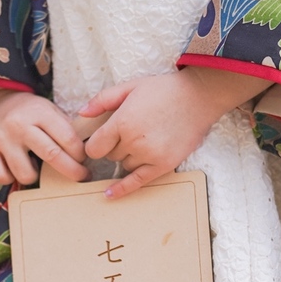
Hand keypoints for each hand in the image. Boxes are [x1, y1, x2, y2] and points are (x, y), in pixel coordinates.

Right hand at [0, 86, 88, 186]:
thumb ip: (66, 129)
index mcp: (39, 111)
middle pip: (52, 156)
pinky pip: (2, 178)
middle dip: (72, 171)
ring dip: (36, 176)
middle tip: (80, 177)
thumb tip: (88, 153)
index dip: (80, 155)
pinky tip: (15, 167)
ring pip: (26, 174)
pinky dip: (11, 178)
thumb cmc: (30, 111)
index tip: (84, 162)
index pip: (68, 139)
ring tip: (35, 166)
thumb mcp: (50, 110)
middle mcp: (18, 124)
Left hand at [78, 68, 269, 197]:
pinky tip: (109, 195)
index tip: (100, 140)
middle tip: (131, 130)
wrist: (198, 97)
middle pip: (110, 156)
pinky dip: (122, 189)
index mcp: (123, 122)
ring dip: (128, 157)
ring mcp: (150, 155)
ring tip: (144, 138)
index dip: (95, 143)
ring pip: (124, 166)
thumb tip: (81, 113)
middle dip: (115, 146)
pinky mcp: (164, 165)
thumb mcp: (130, 87)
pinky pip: (137, 182)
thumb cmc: (164, 90)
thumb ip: (103, 99)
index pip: (95, 147)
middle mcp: (134, 142)